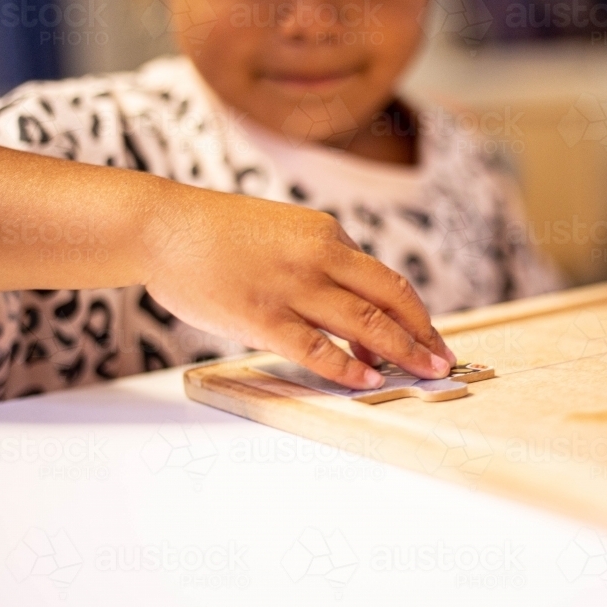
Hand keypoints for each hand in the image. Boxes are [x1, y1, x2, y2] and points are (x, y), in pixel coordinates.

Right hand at [140, 185, 455, 388]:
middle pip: (390, 299)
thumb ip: (319, 265)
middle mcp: (319, 256)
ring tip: (425, 374)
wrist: (162, 225)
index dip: (412, 314)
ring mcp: (293, 286)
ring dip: (402, 351)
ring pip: (365, 323)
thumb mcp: (283, 232)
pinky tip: (368, 380)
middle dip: (424, 334)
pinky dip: (348, 367)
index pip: (384, 280)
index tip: (427, 337)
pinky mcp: (263, 316)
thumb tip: (351, 314)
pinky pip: (317, 348)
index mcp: (327, 234)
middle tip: (444, 362)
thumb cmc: (218, 234)